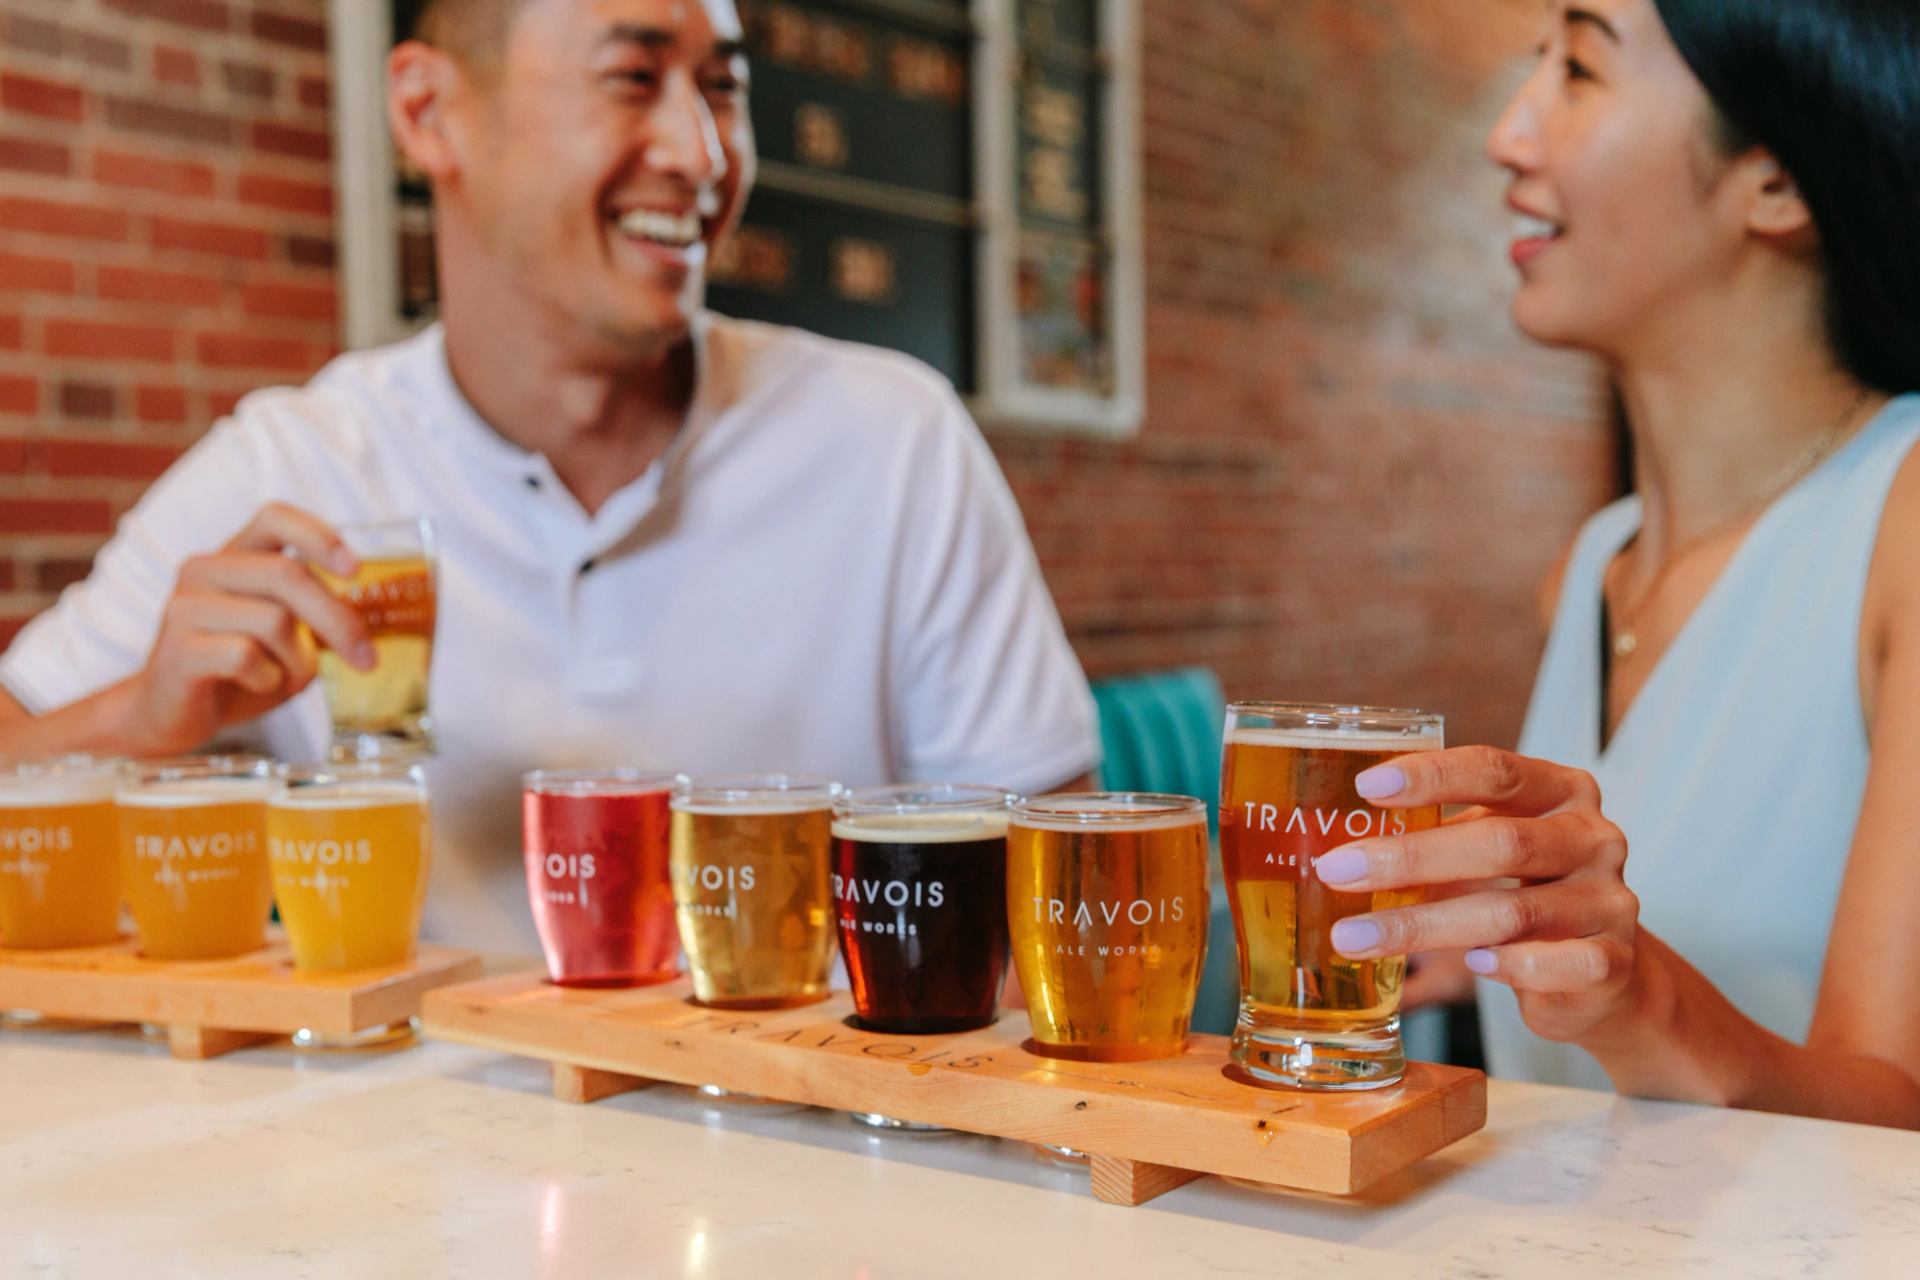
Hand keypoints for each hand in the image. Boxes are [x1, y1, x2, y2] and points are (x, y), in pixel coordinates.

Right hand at [123, 503, 373, 754]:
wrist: (173, 713)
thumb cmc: (240, 670)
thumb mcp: (286, 635)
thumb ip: (315, 615)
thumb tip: (370, 618)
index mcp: (235, 556)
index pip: (275, 517)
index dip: (319, 536)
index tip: (355, 569)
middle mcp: (205, 569)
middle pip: (287, 574)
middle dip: (338, 619)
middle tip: (366, 659)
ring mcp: (185, 606)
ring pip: (273, 621)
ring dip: (299, 660)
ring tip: (287, 677)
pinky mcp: (176, 648)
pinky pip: (245, 657)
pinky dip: (268, 678)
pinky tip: (256, 684)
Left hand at [1313, 746, 1639, 1043]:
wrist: (1602, 974)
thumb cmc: (1528, 892)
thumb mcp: (1490, 846)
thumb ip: (1439, 833)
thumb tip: (1340, 843)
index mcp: (1561, 792)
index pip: (1495, 770)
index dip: (1431, 775)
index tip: (1366, 786)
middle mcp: (1593, 839)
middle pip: (1499, 841)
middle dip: (1409, 858)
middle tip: (1337, 870)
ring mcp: (1609, 901)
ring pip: (1511, 911)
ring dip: (1422, 926)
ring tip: (1354, 935)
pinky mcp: (1611, 963)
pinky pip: (1552, 964)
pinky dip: (1506, 965)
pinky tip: (1470, 964)